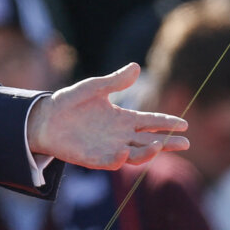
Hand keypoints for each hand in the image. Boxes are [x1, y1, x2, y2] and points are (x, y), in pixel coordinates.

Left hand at [27, 63, 188, 169]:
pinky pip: (111, 162)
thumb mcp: (93, 87)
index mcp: (122, 118)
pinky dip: (119, 159)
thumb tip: (136, 66)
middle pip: (150, 141)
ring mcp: (109, 148)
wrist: (44, 118)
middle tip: (185, 142)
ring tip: (159, 145)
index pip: (150, 121)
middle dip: (168, 142)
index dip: (166, 122)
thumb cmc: (69, 102)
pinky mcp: (94, 159)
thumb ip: (115, 81)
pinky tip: (124, 152)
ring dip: (148, 152)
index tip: (184, 123)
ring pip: (136, 154)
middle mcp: (120, 136)